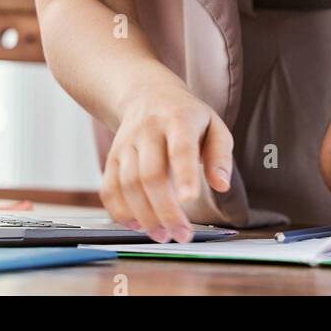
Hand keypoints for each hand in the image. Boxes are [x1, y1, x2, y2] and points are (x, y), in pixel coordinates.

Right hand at [101, 83, 232, 242]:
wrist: (148, 94)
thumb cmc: (188, 117)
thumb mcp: (214, 125)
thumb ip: (220, 155)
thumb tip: (221, 185)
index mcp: (179, 119)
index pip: (180, 148)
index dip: (184, 174)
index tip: (190, 200)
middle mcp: (148, 130)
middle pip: (151, 174)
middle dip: (165, 210)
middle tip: (181, 234)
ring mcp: (126, 143)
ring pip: (128, 185)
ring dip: (144, 216)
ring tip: (162, 235)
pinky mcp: (112, 157)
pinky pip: (109, 188)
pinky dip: (120, 212)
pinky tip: (136, 225)